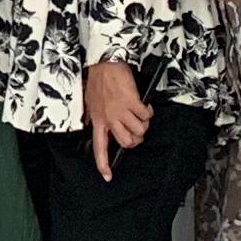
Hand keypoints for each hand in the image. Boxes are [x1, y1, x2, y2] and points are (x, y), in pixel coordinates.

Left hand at [81, 57, 149, 175]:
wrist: (105, 63)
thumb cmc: (99, 80)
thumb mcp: (92, 102)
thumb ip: (98, 116)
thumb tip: (105, 128)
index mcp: (97, 120)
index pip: (99, 147)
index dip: (103, 164)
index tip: (107, 176)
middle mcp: (108, 118)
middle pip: (127, 143)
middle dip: (136, 139)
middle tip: (137, 130)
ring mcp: (120, 111)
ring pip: (139, 131)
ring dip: (144, 125)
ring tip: (140, 115)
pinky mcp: (132, 102)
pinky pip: (146, 116)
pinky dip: (148, 112)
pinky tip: (144, 105)